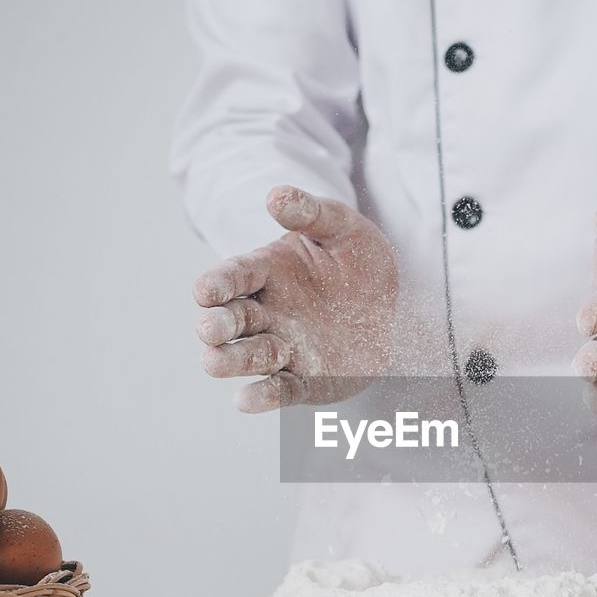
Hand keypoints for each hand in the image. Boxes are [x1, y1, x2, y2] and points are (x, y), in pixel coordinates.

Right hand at [193, 186, 398, 412]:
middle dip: (217, 325)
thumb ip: (311, 212)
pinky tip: (245, 400)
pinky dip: (262, 396)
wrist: (392, 307)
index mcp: (268, 271)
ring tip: (213, 362)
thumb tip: (275, 195)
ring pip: (250, 356)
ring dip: (231, 360)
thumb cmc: (360, 261)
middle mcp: (268, 312)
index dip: (218, 283)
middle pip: (233, 319)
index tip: (204, 290)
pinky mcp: (306, 380)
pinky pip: (281, 390)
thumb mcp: (343, 228)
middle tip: (208, 329)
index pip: (235, 275)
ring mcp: (285, 347)